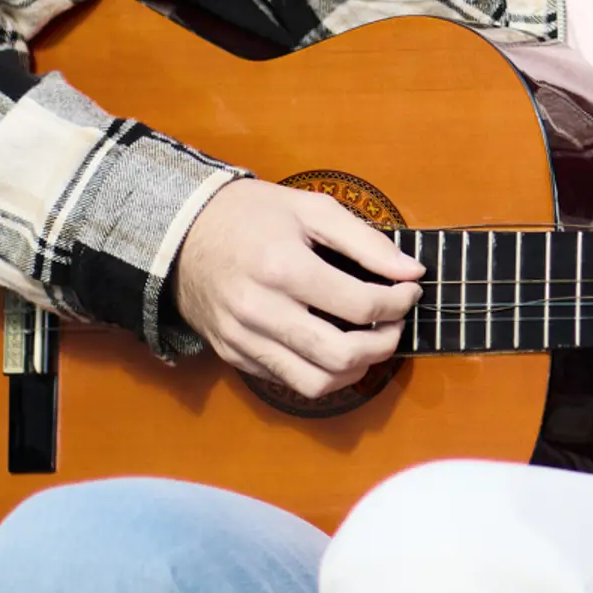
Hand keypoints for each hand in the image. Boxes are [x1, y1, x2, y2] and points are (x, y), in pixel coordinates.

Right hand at [174, 179, 422, 401]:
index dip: (400, 302)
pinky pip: (288, 382)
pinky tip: (335, 348)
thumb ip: (366, 241)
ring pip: (316, 382)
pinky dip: (322, 373)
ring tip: (371, 343)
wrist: (181, 234)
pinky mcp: (234, 356)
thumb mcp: (311, 209)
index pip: (362, 304)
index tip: (411, 289)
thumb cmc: (252, 215)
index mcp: (284, 267)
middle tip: (395, 324)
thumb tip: (411, 271)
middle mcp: (261, 311)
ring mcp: (244, 339)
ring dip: (357, 369)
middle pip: (342, 354)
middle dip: (385, 343)